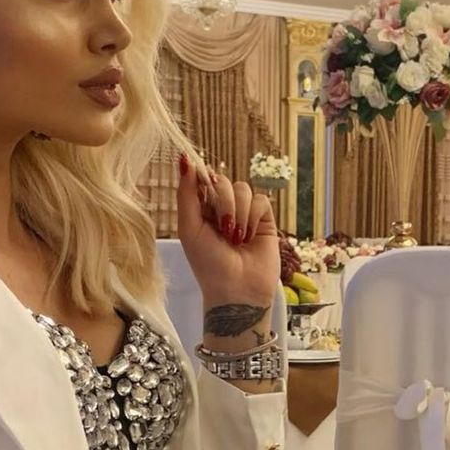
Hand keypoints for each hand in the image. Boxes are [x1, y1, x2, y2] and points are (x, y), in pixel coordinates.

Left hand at [176, 155, 279, 310]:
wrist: (237, 289)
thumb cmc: (208, 264)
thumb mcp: (189, 228)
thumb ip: (186, 194)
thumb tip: (184, 160)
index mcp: (201, 210)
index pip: (203, 179)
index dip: (204, 179)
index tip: (204, 185)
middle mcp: (222, 209)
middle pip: (223, 180)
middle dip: (223, 202)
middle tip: (223, 228)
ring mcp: (244, 214)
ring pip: (243, 188)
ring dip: (238, 212)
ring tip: (236, 238)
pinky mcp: (265, 221)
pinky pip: (261, 200)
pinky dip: (254, 217)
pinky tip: (250, 236)